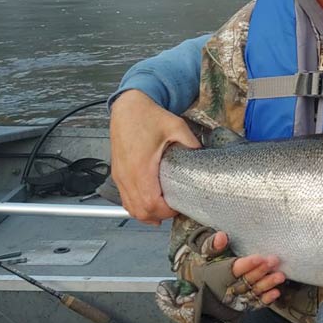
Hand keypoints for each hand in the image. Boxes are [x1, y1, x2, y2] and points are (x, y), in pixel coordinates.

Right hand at [109, 89, 199, 222]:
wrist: (128, 107)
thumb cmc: (147, 116)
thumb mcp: (176, 127)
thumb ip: (191, 143)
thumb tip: (203, 156)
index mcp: (141, 167)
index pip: (151, 203)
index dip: (166, 211)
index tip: (179, 206)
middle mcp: (127, 175)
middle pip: (140, 211)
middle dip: (159, 215)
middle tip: (175, 209)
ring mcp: (120, 176)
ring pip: (130, 208)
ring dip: (147, 214)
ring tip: (164, 210)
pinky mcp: (118, 174)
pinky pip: (125, 199)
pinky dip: (137, 206)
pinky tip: (149, 205)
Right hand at [211, 232, 284, 304]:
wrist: (203, 292)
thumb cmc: (208, 268)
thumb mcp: (206, 255)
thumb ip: (213, 245)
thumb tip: (221, 236)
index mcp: (219, 274)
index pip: (234, 270)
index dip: (247, 264)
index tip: (259, 258)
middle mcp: (229, 288)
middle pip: (246, 280)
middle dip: (260, 271)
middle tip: (274, 261)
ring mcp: (237, 298)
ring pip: (253, 291)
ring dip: (267, 284)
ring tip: (280, 276)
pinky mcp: (244, 304)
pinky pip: (256, 303)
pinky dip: (266, 299)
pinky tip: (276, 292)